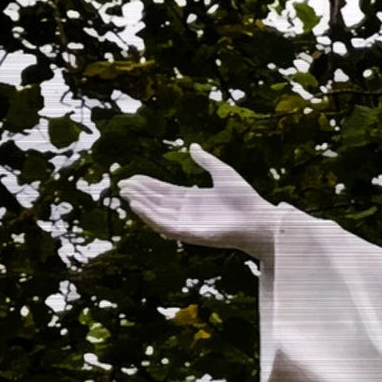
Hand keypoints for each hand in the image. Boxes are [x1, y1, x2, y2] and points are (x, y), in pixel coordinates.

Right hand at [119, 146, 274, 257]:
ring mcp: (189, 224)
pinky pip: (165, 226)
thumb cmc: (246, 199)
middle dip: (140, 194)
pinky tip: (138, 206)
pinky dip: (150, 217)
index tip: (132, 178)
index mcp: (195, 199)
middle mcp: (189, 213)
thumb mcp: (223, 173)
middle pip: (158, 202)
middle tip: (122, 184)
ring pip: (158, 214)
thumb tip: (193, 147)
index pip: (165, 192)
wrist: (259, 218)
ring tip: (126, 193)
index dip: (148, 185)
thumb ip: (207, 161)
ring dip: (141, 204)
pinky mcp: (191, 234)